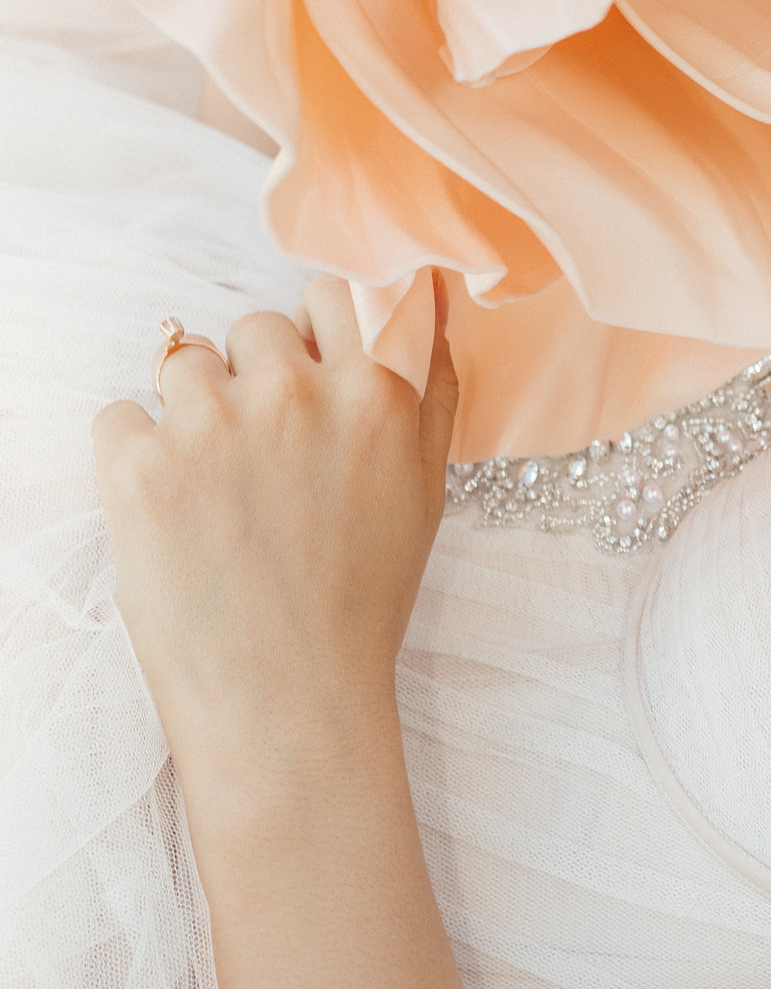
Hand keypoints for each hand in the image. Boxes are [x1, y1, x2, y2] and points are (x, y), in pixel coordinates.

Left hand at [94, 275, 458, 800]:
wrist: (286, 698)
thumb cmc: (361, 599)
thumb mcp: (427, 488)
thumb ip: (431, 386)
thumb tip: (424, 303)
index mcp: (377, 392)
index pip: (337, 290)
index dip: (321, 331)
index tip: (316, 374)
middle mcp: (296, 392)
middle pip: (256, 327)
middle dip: (256, 377)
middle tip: (265, 459)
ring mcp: (211, 422)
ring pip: (184, 363)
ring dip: (193, 410)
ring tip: (216, 492)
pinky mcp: (136, 462)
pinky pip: (120, 415)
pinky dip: (135, 455)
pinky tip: (171, 513)